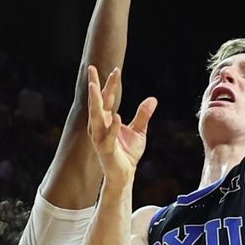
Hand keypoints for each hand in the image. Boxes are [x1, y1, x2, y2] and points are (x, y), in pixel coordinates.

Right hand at [87, 65, 157, 186]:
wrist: (125, 175)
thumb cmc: (127, 153)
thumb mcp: (139, 131)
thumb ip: (143, 115)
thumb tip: (152, 99)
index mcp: (105, 120)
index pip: (106, 98)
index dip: (109, 84)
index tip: (115, 69)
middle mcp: (98, 127)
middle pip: (96, 102)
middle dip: (94, 86)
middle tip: (92, 69)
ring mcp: (99, 138)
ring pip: (95, 117)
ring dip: (95, 102)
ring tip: (95, 87)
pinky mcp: (105, 150)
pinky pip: (108, 137)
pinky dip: (112, 127)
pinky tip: (116, 116)